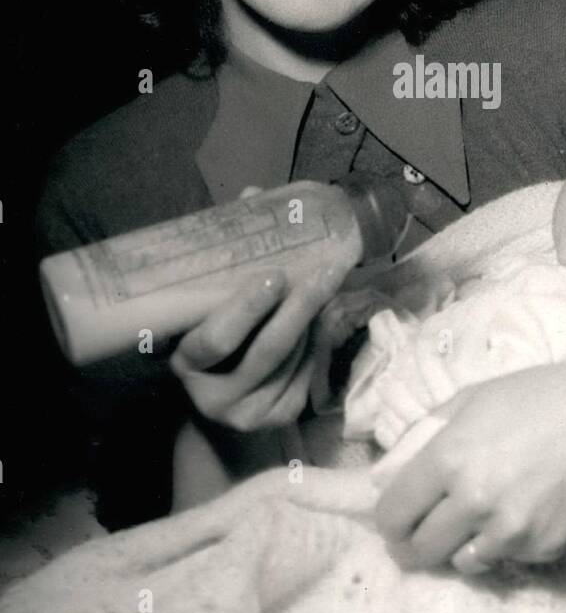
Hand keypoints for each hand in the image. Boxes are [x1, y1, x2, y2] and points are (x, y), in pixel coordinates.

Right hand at [168, 187, 343, 431]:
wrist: (219, 407)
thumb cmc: (208, 342)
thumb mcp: (203, 308)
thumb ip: (224, 260)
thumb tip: (253, 196)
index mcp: (187, 364)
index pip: (215, 340)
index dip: (245, 310)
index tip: (273, 276)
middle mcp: (217, 397)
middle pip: (268, 350)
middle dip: (301, 306)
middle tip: (326, 267)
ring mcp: (253, 413)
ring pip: (295, 357)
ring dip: (315, 317)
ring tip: (330, 277)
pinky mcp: (283, 417)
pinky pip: (310, 370)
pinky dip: (320, 337)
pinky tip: (326, 311)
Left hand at [374, 353, 565, 570]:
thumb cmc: (535, 397)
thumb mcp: (469, 401)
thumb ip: (419, 439)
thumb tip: (379, 480)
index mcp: (448, 458)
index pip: (392, 515)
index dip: (388, 522)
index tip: (396, 521)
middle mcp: (474, 501)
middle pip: (418, 551)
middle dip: (413, 546)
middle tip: (422, 535)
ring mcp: (511, 531)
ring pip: (461, 562)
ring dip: (461, 545)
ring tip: (481, 516)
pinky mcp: (543, 549)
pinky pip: (506, 559)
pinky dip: (504, 543)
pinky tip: (523, 509)